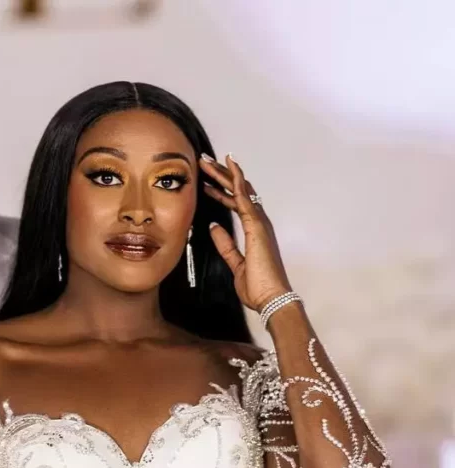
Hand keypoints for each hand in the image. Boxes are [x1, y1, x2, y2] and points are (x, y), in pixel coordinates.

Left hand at [200, 153, 291, 311]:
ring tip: (206, 161)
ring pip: (240, 190)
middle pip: (238, 192)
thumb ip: (226, 245)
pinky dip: (237, 180)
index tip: (207, 184)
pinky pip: (245, 197)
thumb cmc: (258, 286)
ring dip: (223, 174)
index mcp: (254, 232)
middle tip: (204, 163)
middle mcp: (259, 223)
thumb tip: (214, 227)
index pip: (236, 205)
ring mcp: (259, 222)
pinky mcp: (256, 225)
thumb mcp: (235, 263)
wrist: (271, 298)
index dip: (221, 193)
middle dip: (220, 177)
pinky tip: (229, 166)